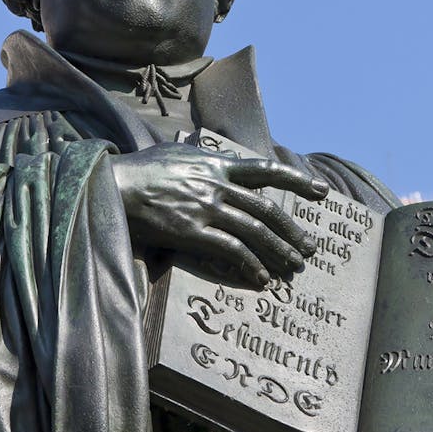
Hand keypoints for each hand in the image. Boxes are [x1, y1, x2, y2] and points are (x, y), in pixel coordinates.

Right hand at [108, 143, 329, 285]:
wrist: (112, 184)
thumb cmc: (141, 169)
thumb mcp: (177, 153)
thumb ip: (203, 159)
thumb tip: (217, 158)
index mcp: (216, 163)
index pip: (265, 169)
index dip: (296, 180)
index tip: (320, 191)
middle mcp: (216, 184)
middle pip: (266, 208)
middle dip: (291, 229)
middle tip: (309, 246)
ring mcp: (206, 207)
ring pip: (254, 230)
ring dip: (278, 251)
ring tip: (294, 266)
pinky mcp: (192, 231)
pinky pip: (231, 250)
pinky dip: (250, 265)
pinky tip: (262, 278)